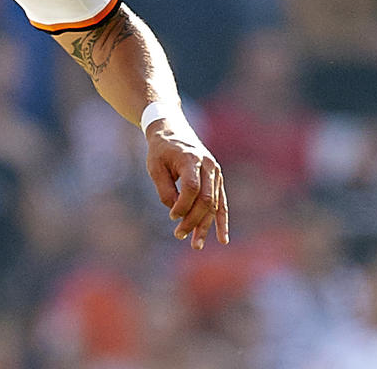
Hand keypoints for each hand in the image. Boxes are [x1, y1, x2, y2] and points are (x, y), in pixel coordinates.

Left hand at [145, 119, 228, 249]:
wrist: (172, 132)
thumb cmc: (160, 151)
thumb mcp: (154, 166)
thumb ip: (165, 189)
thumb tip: (176, 212)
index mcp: (191, 159)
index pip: (192, 188)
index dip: (183, 205)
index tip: (171, 216)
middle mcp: (208, 166)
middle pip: (205, 199)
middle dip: (194, 220)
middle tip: (179, 235)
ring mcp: (215, 173)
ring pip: (214, 204)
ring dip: (205, 226)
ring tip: (196, 245)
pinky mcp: (217, 180)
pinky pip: (221, 203)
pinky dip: (221, 221)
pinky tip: (222, 239)